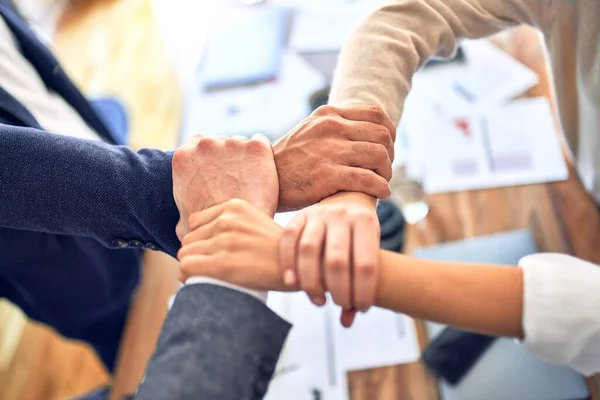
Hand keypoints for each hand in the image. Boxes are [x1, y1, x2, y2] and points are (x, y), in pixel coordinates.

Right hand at [172, 134, 277, 239]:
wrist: (239, 229)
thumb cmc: (210, 231)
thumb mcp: (184, 223)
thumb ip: (184, 211)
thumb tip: (187, 224)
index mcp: (183, 157)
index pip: (196, 144)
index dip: (207, 158)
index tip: (216, 170)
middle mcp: (206, 144)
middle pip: (219, 142)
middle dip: (226, 157)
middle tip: (235, 178)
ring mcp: (232, 143)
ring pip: (240, 143)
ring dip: (244, 156)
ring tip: (250, 179)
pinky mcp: (256, 147)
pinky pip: (261, 142)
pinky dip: (262, 154)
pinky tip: (263, 171)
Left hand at [177, 199, 290, 289]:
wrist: (301, 268)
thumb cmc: (280, 251)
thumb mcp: (257, 222)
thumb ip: (233, 222)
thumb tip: (207, 236)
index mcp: (234, 207)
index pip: (195, 222)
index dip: (200, 240)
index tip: (210, 252)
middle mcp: (227, 220)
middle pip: (189, 238)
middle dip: (196, 254)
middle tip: (209, 267)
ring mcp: (224, 241)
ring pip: (185, 253)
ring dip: (192, 266)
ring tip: (205, 275)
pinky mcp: (221, 263)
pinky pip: (186, 267)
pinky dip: (187, 276)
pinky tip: (198, 281)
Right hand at [274, 105, 395, 210]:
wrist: (263, 179)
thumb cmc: (290, 161)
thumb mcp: (310, 132)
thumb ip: (335, 127)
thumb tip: (366, 131)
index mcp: (329, 114)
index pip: (376, 115)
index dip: (389, 133)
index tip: (386, 149)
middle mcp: (331, 127)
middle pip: (382, 135)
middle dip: (390, 155)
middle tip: (385, 169)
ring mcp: (329, 150)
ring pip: (379, 156)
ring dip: (387, 173)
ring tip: (382, 182)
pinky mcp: (328, 175)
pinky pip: (369, 179)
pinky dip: (381, 188)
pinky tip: (381, 194)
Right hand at [279, 201, 380, 326]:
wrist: (347, 199)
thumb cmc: (360, 236)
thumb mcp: (370, 251)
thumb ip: (360, 285)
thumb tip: (346, 321)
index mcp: (366, 222)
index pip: (366, 264)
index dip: (364, 292)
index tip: (363, 308)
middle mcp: (341, 215)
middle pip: (336, 260)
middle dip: (338, 290)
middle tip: (339, 304)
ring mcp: (318, 214)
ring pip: (309, 250)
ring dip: (312, 282)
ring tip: (319, 301)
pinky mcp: (298, 216)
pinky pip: (288, 239)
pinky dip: (287, 263)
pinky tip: (291, 283)